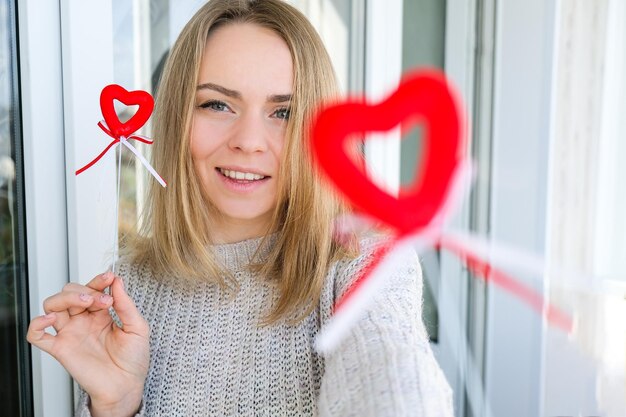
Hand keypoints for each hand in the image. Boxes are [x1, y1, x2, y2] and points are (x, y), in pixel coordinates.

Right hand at [26, 272, 149, 415]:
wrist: (126, 385)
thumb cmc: (133, 359)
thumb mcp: (137, 327)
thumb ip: (126, 304)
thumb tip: (118, 281)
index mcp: (101, 313)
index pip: (91, 288)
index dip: (98, 280)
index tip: (109, 277)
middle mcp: (83, 320)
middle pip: (69, 292)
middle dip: (85, 290)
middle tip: (104, 300)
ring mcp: (70, 333)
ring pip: (52, 305)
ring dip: (65, 298)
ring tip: (86, 302)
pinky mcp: (60, 349)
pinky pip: (37, 335)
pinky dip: (37, 324)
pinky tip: (51, 319)